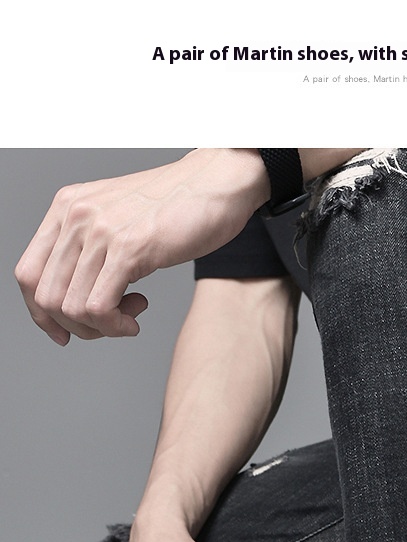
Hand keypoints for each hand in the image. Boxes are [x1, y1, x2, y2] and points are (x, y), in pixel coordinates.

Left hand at [15, 149, 267, 343]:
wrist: (216, 183)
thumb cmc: (176, 206)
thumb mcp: (118, 221)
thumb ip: (92, 248)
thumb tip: (78, 295)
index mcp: (66, 209)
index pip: (27, 273)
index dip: (40, 313)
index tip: (65, 331)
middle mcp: (76, 217)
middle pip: (46, 297)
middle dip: (75, 327)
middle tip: (108, 325)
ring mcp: (100, 232)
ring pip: (71, 307)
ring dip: (100, 329)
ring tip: (129, 318)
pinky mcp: (129, 248)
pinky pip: (99, 307)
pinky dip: (115, 326)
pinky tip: (135, 319)